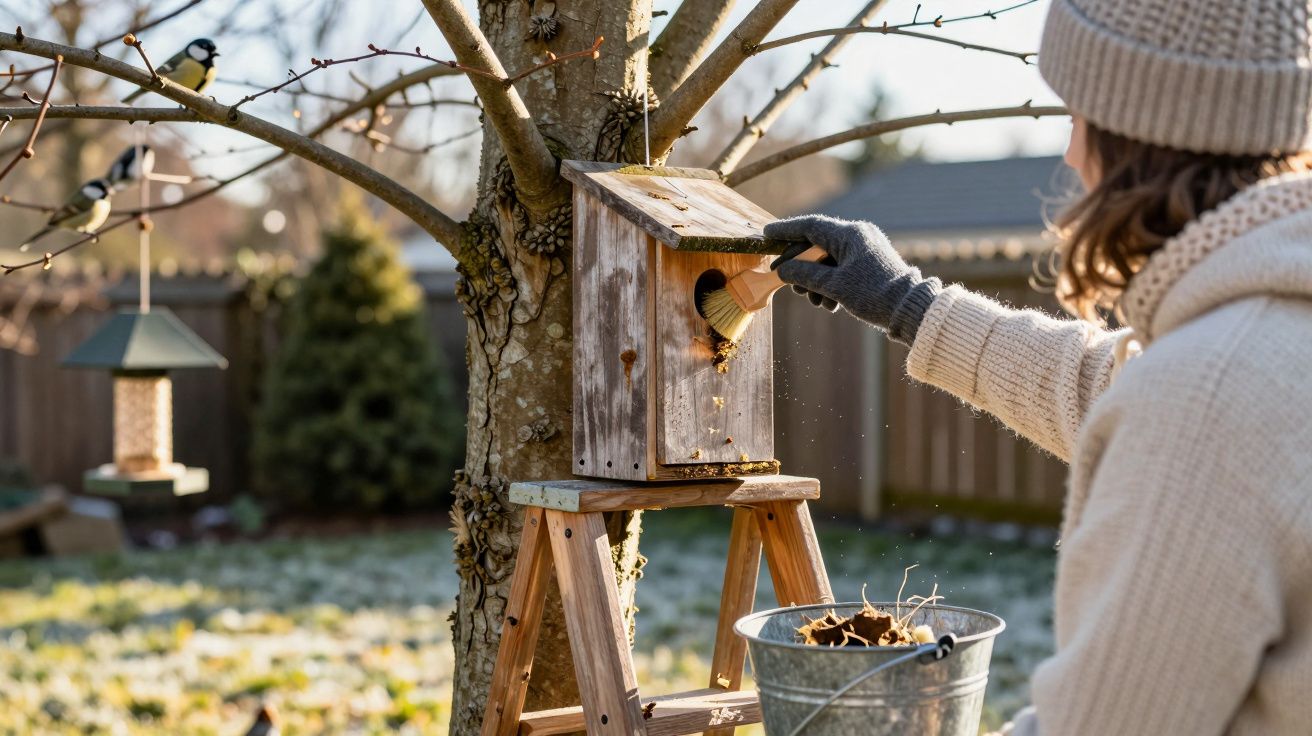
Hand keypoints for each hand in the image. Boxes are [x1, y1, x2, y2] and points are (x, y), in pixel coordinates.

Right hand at [765, 214, 941, 345]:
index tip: (766, 234)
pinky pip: (840, 268)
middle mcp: (857, 236)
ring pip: (827, 260)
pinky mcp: (868, 264)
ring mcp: (864, 249)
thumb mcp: (834, 286)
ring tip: (815, 302)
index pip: (810, 225)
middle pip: (816, 245)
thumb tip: (782, 270)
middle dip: (800, 267)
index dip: (785, 230)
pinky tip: (830, 304)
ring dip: (815, 281)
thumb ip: (805, 275)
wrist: (910, 310)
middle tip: (787, 283)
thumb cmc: (874, 294)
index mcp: (850, 234)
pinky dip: (830, 284)